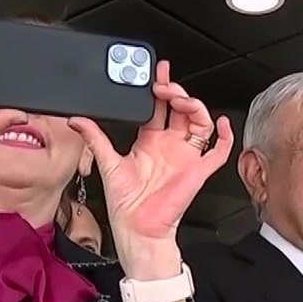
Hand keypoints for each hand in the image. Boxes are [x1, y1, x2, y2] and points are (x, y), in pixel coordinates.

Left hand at [69, 61, 233, 278]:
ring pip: (199, 123)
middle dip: (175, 92)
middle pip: (181, 110)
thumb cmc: (126, 204)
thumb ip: (95, 138)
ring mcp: (186, 157)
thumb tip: (78, 119)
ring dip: (194, 107)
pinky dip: (224, 136)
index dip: (159, 88)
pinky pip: (219, 151)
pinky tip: (219, 123)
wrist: (137, 229)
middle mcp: (170, 147)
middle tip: (164, 85)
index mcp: (150, 142)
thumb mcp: (107, 163)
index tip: (155, 72)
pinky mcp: (198, 171)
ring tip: (180, 100)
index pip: (159, 107)